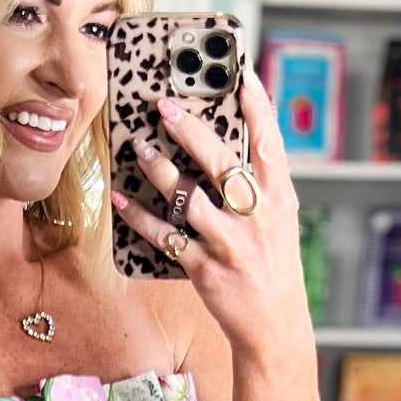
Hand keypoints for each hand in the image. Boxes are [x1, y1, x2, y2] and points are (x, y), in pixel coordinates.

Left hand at [114, 74, 311, 365]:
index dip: (257, 107)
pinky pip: (167, 239)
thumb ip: (258, 184)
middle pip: (220, 164)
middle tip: (162, 105)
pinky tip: (121, 201)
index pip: (268, 143)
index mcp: (279, 199)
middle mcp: (257, 218)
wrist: (275, 328)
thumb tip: (224, 142)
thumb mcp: (278, 220)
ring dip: (159, 171)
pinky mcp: (206, 271)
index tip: (241, 72)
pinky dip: (141, 219)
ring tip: (138, 148)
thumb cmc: (271, 265)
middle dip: (190, 131)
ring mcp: (231, 246)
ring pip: (189, 199)